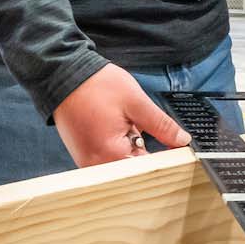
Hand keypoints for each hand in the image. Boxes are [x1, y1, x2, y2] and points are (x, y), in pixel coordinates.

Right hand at [51, 64, 190, 166]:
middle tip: (144, 126)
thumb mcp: (136, 101)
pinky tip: (117, 127)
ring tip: (126, 123)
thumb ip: (161, 125)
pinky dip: (118, 145)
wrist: (62, 74)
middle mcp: (97, 165)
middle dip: (147, 150)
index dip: (167, 157)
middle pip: (135, 169)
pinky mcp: (83, 155)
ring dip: (132, 147)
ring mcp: (88, 162)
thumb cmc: (95, 85)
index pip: (149, 169)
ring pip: (123, 163)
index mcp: (111, 155)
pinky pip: (109, 158)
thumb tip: (181, 140)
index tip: (177, 147)